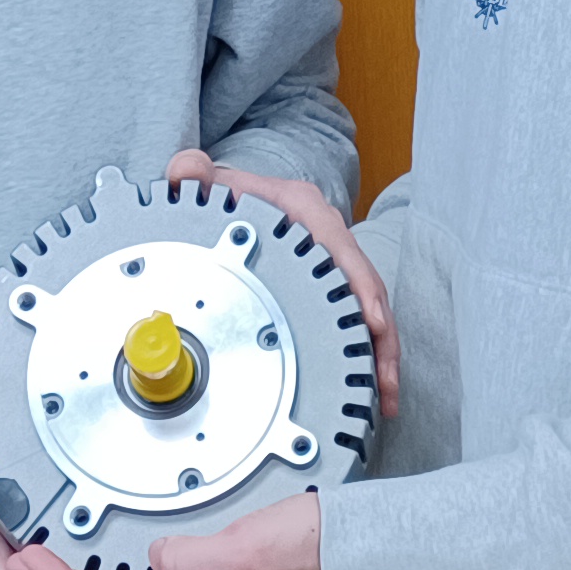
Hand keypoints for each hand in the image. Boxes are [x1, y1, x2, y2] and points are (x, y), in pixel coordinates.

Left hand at [167, 149, 397, 419]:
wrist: (234, 200)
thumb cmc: (230, 196)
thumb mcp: (212, 183)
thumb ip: (193, 175)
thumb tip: (185, 171)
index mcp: (305, 210)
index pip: (339, 247)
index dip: (359, 285)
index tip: (373, 320)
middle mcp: (328, 238)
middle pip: (365, 290)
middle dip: (380, 338)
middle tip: (384, 381)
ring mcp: (333, 266)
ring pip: (368, 312)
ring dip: (379, 355)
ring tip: (384, 398)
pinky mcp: (330, 291)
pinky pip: (355, 323)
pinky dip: (366, 355)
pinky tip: (371, 390)